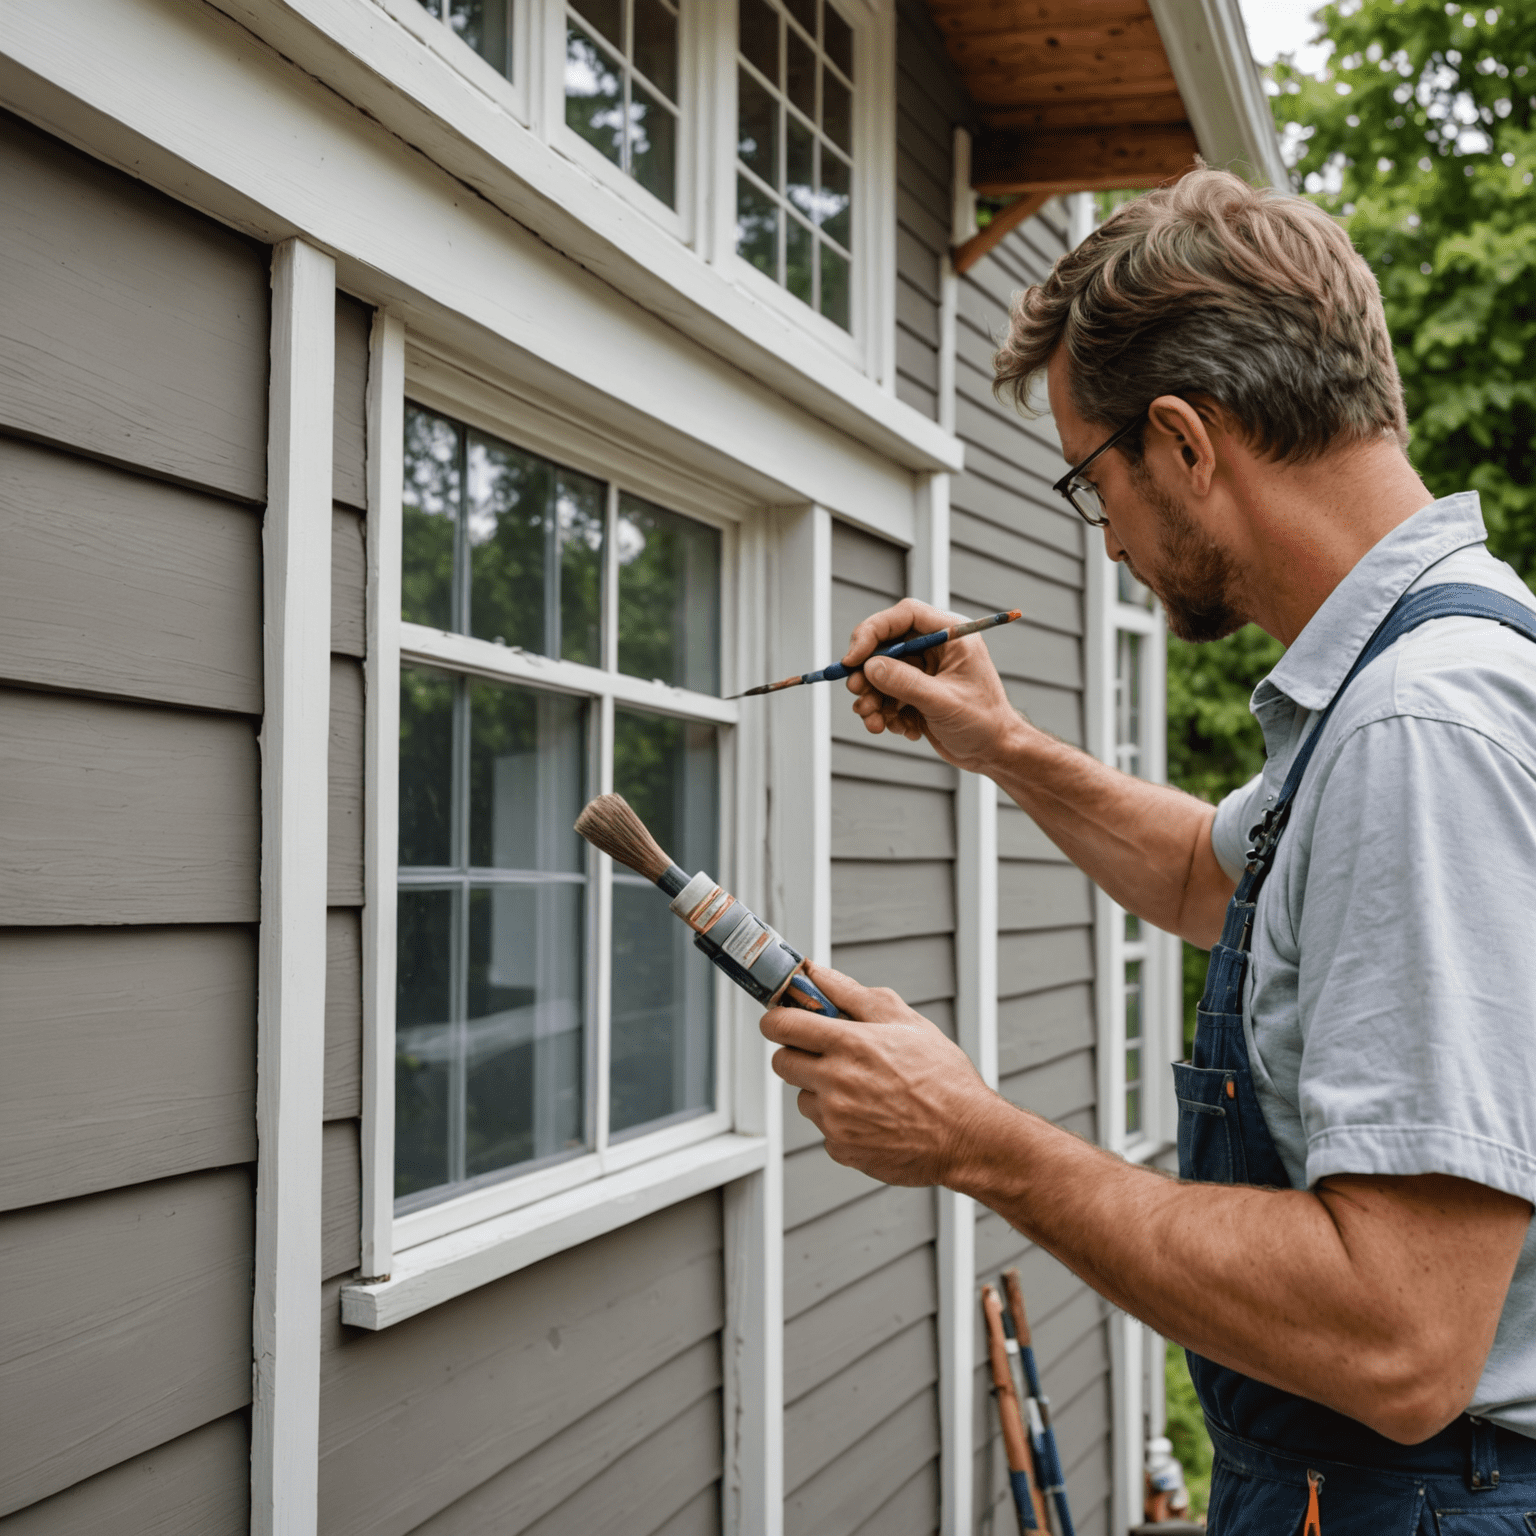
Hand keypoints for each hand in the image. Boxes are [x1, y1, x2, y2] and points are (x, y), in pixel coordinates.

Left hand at [760, 962, 1000, 1186]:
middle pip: (782, 1062)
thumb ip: (852, 994)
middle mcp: (835, 1081)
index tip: (784, 1019)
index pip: (781, 1025)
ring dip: (821, 1091)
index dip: (777, 1019)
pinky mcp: (841, 1148)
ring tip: (865, 1089)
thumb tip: (815, 972)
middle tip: (827, 1053)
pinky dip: (841, 1122)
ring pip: (804, 1097)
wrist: (968, 1136)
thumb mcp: (904, 1021)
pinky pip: (824, 1128)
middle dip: (798, 1054)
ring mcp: (835, 1119)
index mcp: (849, 1043)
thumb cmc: (943, 1076)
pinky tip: (873, 1116)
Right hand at [843, 599, 1025, 771]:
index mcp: (951, 635)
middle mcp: (935, 648)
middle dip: (868, 674)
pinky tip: (902, 729)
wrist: (994, 753)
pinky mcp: (915, 692)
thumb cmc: (984, 723)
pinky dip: (885, 713)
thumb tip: (869, 667)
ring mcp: (924, 670)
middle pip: (886, 646)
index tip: (854, 659)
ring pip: (881, 674)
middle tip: (858, 695)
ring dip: (873, 700)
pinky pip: (887, 695)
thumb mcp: (943, 702)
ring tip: (876, 723)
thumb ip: (906, 683)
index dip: (873, 631)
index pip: (904, 615)